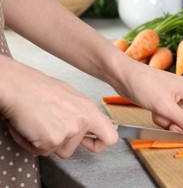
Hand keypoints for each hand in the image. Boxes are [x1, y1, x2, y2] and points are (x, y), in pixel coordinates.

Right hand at [0, 56, 117, 157]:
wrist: (18, 86)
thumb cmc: (38, 88)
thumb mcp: (70, 97)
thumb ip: (80, 114)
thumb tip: (84, 125)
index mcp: (89, 109)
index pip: (110, 136)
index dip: (99, 143)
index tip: (88, 142)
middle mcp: (83, 121)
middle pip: (74, 148)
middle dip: (60, 144)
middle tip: (50, 129)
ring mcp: (69, 131)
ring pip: (57, 151)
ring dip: (44, 142)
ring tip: (37, 123)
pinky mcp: (53, 139)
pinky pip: (40, 151)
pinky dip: (31, 143)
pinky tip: (28, 127)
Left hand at [114, 62, 182, 140]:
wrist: (124, 76)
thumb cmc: (146, 84)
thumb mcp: (166, 105)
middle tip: (177, 129)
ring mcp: (180, 101)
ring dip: (174, 126)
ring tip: (161, 117)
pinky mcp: (169, 106)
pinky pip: (173, 121)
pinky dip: (165, 122)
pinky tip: (155, 114)